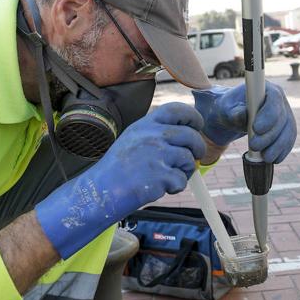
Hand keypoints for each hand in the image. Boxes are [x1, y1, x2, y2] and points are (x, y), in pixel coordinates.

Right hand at [35, 103, 205, 258]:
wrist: (101, 190)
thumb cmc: (117, 169)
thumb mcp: (132, 139)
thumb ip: (155, 134)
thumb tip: (186, 138)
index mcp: (144, 125)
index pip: (176, 110)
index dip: (192, 117)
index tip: (197, 125)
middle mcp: (152, 136)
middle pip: (191, 136)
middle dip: (198, 148)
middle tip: (195, 158)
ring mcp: (157, 155)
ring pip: (189, 159)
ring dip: (186, 171)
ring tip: (171, 177)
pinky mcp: (160, 175)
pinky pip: (182, 180)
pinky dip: (176, 187)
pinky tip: (162, 188)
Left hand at [192, 81, 296, 162]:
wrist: (234, 115)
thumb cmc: (229, 108)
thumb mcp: (226, 108)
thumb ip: (234, 112)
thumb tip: (243, 116)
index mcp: (267, 89)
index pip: (274, 99)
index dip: (268, 115)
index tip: (256, 128)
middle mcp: (280, 101)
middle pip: (282, 118)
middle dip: (270, 135)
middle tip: (254, 146)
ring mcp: (285, 115)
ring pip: (288, 131)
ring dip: (278, 147)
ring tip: (265, 157)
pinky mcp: (286, 129)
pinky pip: (289, 140)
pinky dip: (282, 151)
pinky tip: (275, 159)